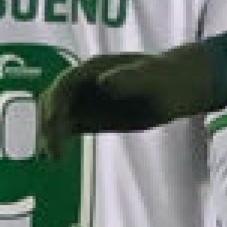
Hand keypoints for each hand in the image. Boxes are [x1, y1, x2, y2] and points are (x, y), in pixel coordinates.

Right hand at [36, 45, 215, 157]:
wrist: (177, 87)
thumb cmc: (167, 76)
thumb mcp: (153, 76)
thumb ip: (130, 78)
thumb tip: (104, 81)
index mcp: (96, 68)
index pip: (67, 82)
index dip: (58, 100)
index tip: (57, 121)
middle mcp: (84, 83)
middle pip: (55, 100)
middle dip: (50, 121)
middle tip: (53, 147)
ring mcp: (85, 100)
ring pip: (57, 116)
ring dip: (49, 135)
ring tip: (51, 158)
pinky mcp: (89, 117)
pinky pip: (67, 128)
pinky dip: (59, 141)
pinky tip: (55, 158)